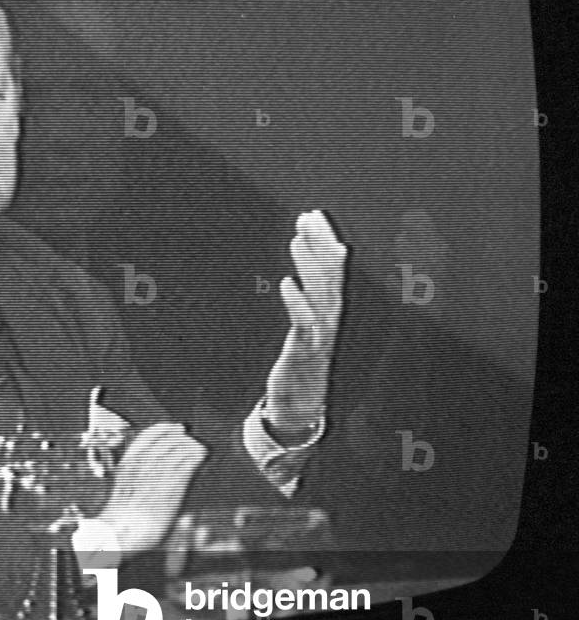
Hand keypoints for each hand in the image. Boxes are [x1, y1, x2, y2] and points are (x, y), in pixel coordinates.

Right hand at [98, 423, 206, 556]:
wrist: (124, 532)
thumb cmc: (124, 514)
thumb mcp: (125, 484)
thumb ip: (138, 470)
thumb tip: (157, 461)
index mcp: (130, 460)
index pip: (151, 434)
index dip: (167, 428)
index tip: (179, 428)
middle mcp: (144, 461)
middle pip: (169, 438)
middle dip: (184, 438)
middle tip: (193, 441)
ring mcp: (158, 472)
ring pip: (182, 448)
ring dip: (194, 446)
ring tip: (201, 451)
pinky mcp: (173, 485)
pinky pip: (190, 462)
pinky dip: (198, 457)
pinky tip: (203, 459)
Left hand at [264, 209, 346, 435]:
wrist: (300, 403)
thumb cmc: (301, 361)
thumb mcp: (305, 324)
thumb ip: (306, 295)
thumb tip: (301, 264)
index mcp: (328, 310)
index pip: (331, 269)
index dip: (323, 241)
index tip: (313, 215)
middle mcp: (328, 319)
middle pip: (330, 275)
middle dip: (320, 243)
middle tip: (308, 216)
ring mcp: (319, 336)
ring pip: (320, 295)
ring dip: (310, 266)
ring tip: (298, 239)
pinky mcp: (304, 353)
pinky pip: (304, 326)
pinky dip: (298, 304)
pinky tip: (287, 284)